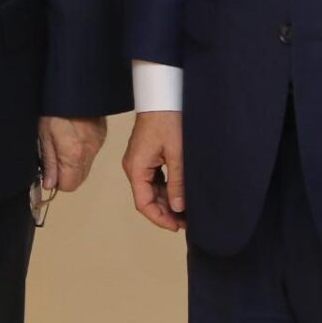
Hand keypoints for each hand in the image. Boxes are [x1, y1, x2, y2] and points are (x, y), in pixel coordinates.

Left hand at [36, 115, 106, 194]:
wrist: (75, 87)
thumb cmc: (55, 110)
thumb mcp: (44, 136)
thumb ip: (49, 162)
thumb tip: (50, 184)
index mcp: (74, 156)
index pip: (69, 186)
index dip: (57, 182)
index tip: (50, 172)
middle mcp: (89, 153)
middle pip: (79, 179)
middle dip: (66, 174)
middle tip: (55, 157)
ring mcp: (98, 145)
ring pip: (86, 166)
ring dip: (74, 163)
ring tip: (63, 144)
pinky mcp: (102, 136)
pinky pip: (91, 153)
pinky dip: (82, 151)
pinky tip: (74, 136)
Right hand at [122, 110, 184, 231]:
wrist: (162, 96)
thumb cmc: (168, 119)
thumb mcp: (177, 153)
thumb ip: (177, 181)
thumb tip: (178, 207)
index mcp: (136, 167)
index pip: (143, 203)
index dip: (160, 218)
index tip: (177, 227)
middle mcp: (133, 167)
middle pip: (146, 198)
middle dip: (165, 212)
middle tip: (187, 222)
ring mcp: (139, 162)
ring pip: (151, 190)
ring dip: (167, 201)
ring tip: (186, 211)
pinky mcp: (146, 157)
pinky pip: (154, 179)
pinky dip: (166, 189)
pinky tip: (180, 194)